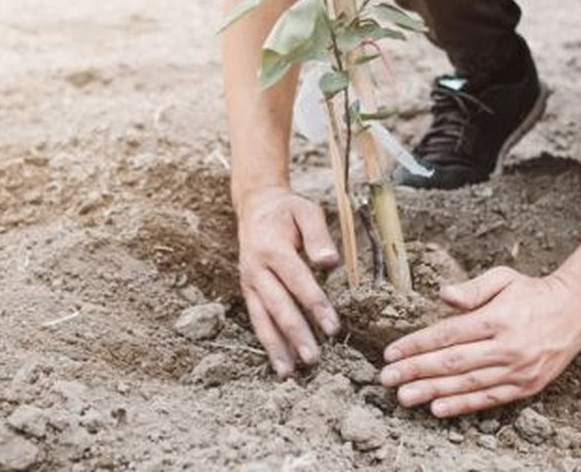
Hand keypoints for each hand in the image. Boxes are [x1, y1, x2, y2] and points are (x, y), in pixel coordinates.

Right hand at [236, 186, 340, 376]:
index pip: (297, 281)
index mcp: (272, 248)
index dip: (315, 304)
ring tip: (289, 373)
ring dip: (276, 346)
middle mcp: (256, 269)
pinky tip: (280, 362)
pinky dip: (268, 342)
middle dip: (295, 333)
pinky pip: (257, 320)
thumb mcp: (306, 211)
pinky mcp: (248, 292)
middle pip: (278, 305)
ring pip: (262, 319)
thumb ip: (318, 235)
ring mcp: (249, 283)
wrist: (255, 207)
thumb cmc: (287, 211)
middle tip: (313, 358)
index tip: (333, 327)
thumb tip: (329, 262)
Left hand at [379, 266, 580, 417]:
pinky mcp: (525, 386)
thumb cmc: (532, 292)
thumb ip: (472, 289)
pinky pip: (489, 399)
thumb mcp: (503, 278)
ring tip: (404, 397)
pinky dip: (462, 406)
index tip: (391, 352)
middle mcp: (505, 346)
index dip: (417, 344)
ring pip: (467, 384)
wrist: (578, 312)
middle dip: (415, 371)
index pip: (447, 334)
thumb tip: (443, 295)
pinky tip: (438, 409)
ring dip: (432, 392)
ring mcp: (516, 369)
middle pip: (452, 362)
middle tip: (386, 379)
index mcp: (496, 318)